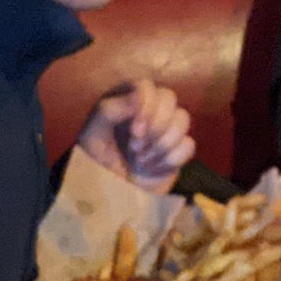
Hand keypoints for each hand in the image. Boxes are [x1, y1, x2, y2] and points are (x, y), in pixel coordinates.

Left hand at [79, 79, 195, 192]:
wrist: (107, 193)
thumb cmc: (94, 161)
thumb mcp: (92, 135)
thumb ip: (110, 110)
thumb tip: (138, 94)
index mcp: (126, 101)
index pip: (146, 86)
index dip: (146, 106)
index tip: (135, 130)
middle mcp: (149, 110)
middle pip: (170, 98)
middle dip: (155, 125)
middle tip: (135, 147)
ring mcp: (166, 130)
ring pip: (183, 120)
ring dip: (162, 143)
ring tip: (141, 160)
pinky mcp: (178, 151)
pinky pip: (188, 145)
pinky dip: (171, 159)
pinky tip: (152, 168)